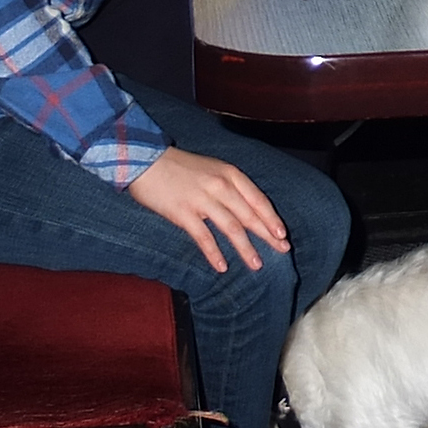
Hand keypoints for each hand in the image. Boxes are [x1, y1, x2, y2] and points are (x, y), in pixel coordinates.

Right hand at [128, 146, 291, 272]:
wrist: (145, 160)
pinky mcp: (183, 213)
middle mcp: (220, 186)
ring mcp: (202, 200)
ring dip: (246, 249)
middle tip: (282, 251)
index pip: (258, 200)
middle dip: (268, 235)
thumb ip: (230, 186)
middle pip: (250, 216)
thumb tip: (247, 210)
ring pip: (232, 228)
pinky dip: (214, 253)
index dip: (272, 218)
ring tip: (257, 264)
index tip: (283, 234)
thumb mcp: (212, 169)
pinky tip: (222, 267)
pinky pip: (204, 237)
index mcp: (229, 174)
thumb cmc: (180, 166)